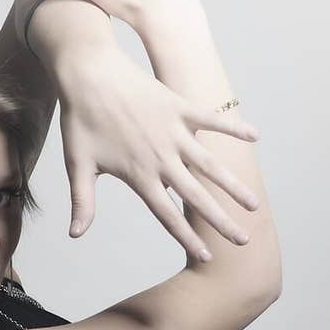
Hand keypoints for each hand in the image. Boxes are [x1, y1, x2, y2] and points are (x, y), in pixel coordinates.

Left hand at [53, 37, 260, 256]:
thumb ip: (82, 202)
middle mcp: (161, 157)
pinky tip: (255, 136)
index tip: (207, 256)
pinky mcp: (179, 106)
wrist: (87, 73)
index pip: (167, 215)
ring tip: (253, 204)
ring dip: (233, 186)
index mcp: (139, 175)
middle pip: (197, 196)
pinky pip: (212, 120)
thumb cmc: (80, 120)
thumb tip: (74, 235)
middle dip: (221, 221)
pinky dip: (233, 127)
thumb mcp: (77, 165)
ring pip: (211, 164)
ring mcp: (173, 131)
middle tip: (243, 240)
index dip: (188, 237)